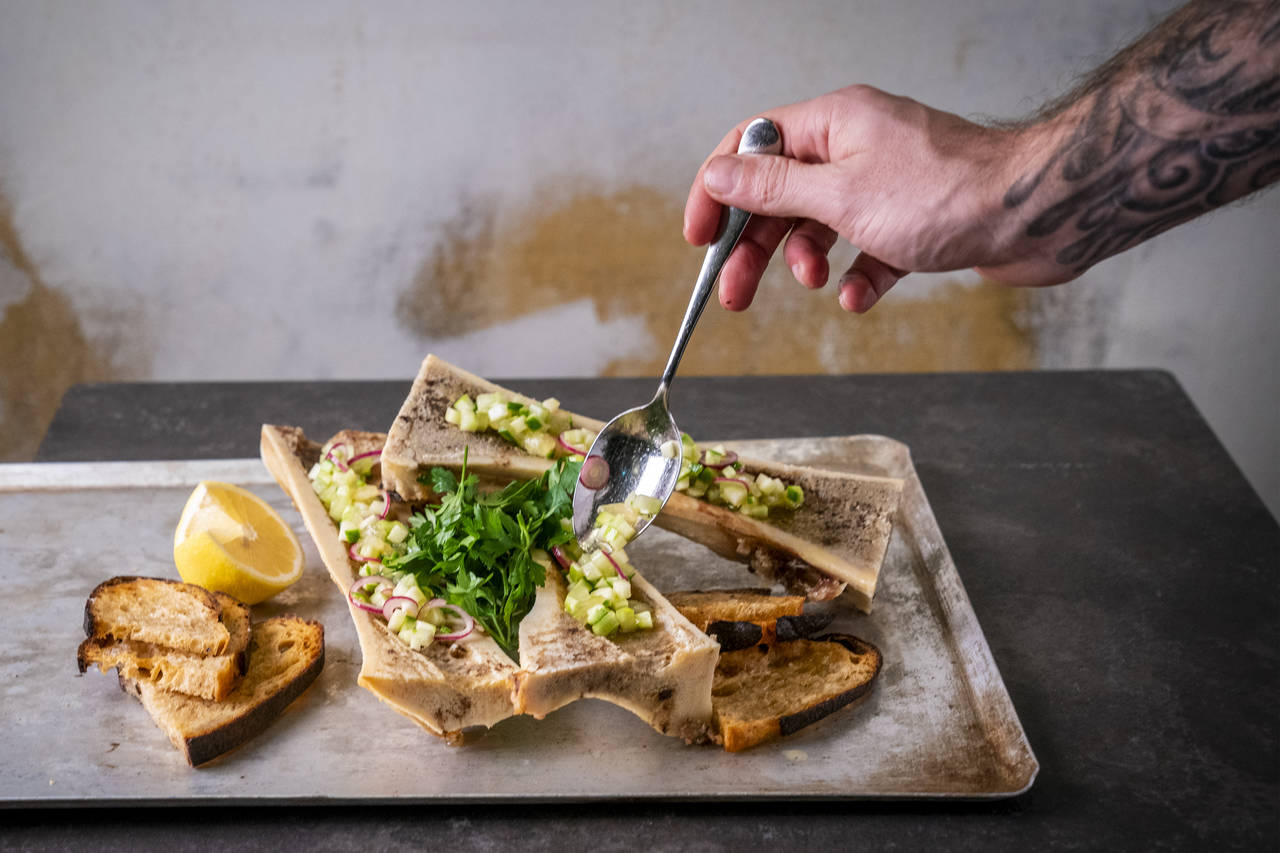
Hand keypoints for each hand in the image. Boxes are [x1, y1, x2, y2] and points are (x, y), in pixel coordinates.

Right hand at [684, 85, 1064, 312]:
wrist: (1035, 215)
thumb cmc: (948, 194)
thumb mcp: (839, 196)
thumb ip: (772, 189)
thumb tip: (719, 176)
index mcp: (833, 122)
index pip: (751, 148)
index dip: (717, 191)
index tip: (698, 236)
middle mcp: (857, 145)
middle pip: (781, 194)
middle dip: (755, 245)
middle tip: (734, 293)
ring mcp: (886, 181)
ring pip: (821, 224)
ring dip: (808, 260)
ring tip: (817, 283)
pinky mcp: (914, 219)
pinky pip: (867, 249)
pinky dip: (858, 275)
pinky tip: (861, 294)